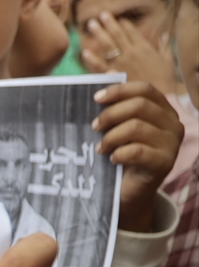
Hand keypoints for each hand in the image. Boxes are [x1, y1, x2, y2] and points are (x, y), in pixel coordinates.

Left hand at [82, 13, 176, 96]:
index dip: (126, 25)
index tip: (119, 18)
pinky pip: (99, 66)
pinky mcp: (112, 76)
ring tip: (91, 24)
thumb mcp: (168, 61)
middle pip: (118, 35)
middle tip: (100, 15)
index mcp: (145, 48)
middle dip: (109, 24)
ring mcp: (121, 64)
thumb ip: (164, 47)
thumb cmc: (164, 81)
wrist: (156, 97)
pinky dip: (92, 58)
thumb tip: (164, 35)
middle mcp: (131, 53)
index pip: (133, 33)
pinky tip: (85, 52)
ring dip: (99, 34)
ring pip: (108, 45)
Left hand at [93, 81, 184, 231]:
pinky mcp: (165, 163)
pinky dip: (119, 153)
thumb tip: (107, 73)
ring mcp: (172, 144)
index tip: (95, 99)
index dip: (119, 90)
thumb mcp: (115, 129)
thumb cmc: (119, 157)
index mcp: (162, 110)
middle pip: (140, 106)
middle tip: (93, 127)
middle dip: (111, 114)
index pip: (145, 89)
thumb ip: (114, 105)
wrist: (127, 193)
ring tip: (100, 148)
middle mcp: (172, 124)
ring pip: (137, 127)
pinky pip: (138, 151)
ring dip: (111, 136)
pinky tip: (111, 159)